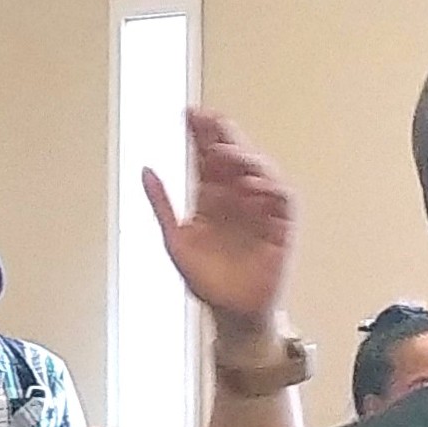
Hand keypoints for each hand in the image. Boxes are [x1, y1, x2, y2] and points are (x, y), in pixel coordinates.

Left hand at [144, 107, 296, 338]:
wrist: (231, 313)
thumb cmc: (207, 280)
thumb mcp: (175, 240)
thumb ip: (161, 205)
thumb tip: (145, 170)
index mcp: (211, 199)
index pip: (207, 158)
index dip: (201, 135)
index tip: (190, 113)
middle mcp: (237, 198)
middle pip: (234, 157)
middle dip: (223, 135)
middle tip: (210, 117)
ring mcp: (260, 210)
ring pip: (260, 172)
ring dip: (245, 159)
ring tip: (224, 150)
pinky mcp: (281, 228)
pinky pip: (282, 200)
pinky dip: (270, 188)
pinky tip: (253, 182)